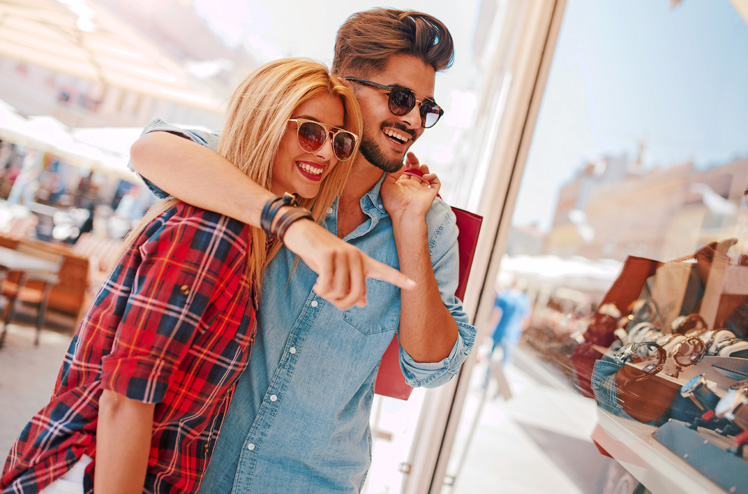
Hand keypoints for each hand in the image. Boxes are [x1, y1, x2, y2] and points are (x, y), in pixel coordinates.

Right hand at [282, 219, 415, 309]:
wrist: (301, 232)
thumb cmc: (320, 254)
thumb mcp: (337, 270)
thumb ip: (351, 285)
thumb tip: (364, 303)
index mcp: (362, 261)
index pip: (385, 271)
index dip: (400, 279)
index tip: (415, 285)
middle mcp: (356, 256)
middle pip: (356, 295)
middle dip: (341, 304)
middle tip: (329, 298)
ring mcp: (343, 254)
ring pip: (339, 292)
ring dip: (326, 295)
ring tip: (320, 286)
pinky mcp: (328, 255)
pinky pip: (327, 285)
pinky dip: (320, 290)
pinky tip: (316, 284)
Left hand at [381, 152, 439, 221]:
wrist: (404, 214)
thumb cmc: (394, 203)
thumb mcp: (386, 186)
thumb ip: (392, 173)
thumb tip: (401, 164)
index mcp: (402, 184)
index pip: (406, 170)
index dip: (406, 162)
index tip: (404, 156)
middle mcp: (412, 185)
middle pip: (415, 169)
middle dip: (414, 161)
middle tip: (411, 154)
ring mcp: (422, 189)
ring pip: (426, 174)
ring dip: (424, 168)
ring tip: (420, 166)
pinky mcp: (430, 192)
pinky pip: (435, 182)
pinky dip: (432, 176)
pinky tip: (425, 177)